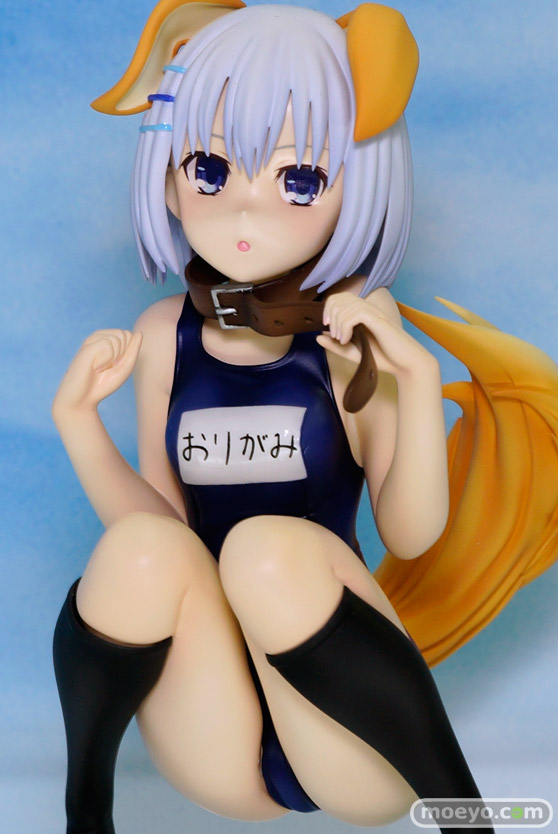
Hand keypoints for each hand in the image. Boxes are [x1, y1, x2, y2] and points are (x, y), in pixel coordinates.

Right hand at [53, 329, 142, 414]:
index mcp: (108, 341)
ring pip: (118, 338)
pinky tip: (95, 367)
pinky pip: (108, 345)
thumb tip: (139, 333)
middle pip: (125, 334)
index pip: (129, 335)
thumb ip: (133, 351)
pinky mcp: (87, 345)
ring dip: (114, 358)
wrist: (82, 398)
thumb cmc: (102, 384)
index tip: (115, 365)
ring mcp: (92, 340)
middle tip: (108, 367)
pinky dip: (106, 360)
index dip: (128, 353)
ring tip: (100, 368)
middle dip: (122, 354)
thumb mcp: (124, 368)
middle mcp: (99, 337)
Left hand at [317, 292, 436, 378]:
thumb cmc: (383, 358)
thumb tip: (318, 336)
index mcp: (362, 313)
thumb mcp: (353, 353)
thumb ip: (336, 346)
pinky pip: (355, 314)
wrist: (406, 364)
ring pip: (346, 306)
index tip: (327, 327)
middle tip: (334, 336)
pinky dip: (345, 327)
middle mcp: (368, 309)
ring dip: (337, 324)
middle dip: (330, 315)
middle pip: (339, 298)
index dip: (328, 308)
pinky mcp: (378, 320)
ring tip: (341, 340)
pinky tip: (347, 340)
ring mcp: (374, 313)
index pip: (339, 297)